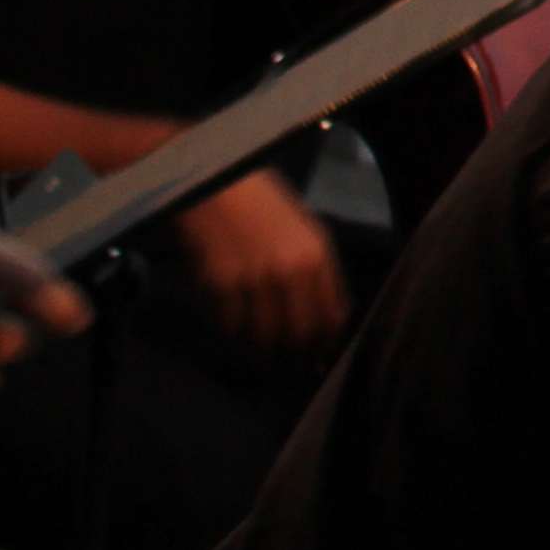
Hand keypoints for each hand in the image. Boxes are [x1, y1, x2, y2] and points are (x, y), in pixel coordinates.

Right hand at [169, 169, 349, 351]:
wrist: (218, 186)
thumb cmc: (265, 208)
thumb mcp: (306, 232)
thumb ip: (320, 273)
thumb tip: (332, 315)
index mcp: (318, 257)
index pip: (332, 317)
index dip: (327, 344)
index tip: (321, 358)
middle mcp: (291, 272)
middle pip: (300, 335)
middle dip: (297, 355)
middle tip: (291, 363)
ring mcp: (255, 281)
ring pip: (264, 339)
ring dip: (264, 349)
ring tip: (263, 348)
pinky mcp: (221, 287)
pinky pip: (231, 328)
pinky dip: (234, 333)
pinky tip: (236, 326)